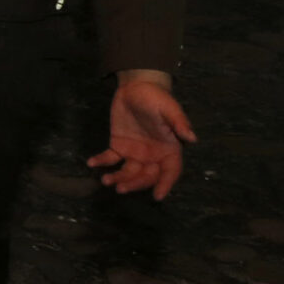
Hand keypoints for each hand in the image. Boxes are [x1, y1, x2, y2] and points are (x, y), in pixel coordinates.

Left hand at [87, 73, 195, 199]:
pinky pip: (110, 158)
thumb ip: (179, 123)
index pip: (170, 171)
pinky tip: (92, 163)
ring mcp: (135, 152)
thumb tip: (192, 138)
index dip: (165, 184)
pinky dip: (101, 161)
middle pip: (146, 176)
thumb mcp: (169, 108)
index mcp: (169, 149)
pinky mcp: (119, 145)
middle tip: (120, 188)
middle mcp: (153, 155)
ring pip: (128, 171)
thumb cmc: (156, 98)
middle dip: (135, 184)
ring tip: (105, 180)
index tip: (157, 197)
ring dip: (118, 177)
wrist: (136, 87)